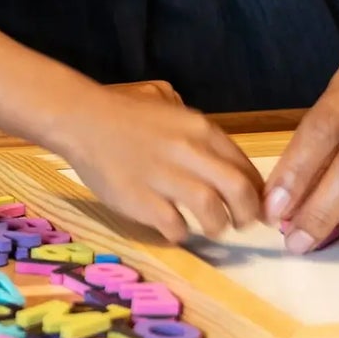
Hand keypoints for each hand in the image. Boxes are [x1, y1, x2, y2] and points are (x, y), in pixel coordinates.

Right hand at [56, 93, 263, 244]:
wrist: (81, 120)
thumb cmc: (125, 112)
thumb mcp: (169, 104)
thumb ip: (196, 128)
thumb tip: (220, 155)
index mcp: (200, 128)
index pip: (245, 165)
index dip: (257, 191)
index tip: (255, 204)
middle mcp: (189, 151)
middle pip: (239, 191)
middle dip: (247, 213)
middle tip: (241, 223)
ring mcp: (165, 177)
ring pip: (212, 211)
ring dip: (217, 226)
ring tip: (211, 228)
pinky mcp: (142, 201)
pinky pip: (176, 227)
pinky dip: (181, 233)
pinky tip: (174, 227)